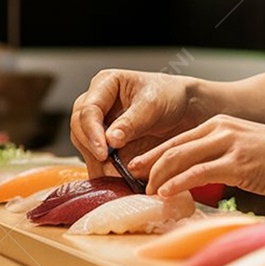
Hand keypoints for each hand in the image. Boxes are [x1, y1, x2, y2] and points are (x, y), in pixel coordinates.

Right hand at [69, 69, 206, 175]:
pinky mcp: (106, 146)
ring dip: (98, 165)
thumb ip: (131, 122)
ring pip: (85, 148)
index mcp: (105, 84)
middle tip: (108, 169)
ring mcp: (99, 126)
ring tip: (116, 179)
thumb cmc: (170, 96)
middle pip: (79, 130)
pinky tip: (118, 182)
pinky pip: (98, 161)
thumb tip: (109, 141)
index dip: (92, 132)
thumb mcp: (153, 105)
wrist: (185, 110)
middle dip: (92, 151)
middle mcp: (96, 104)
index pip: (88, 109)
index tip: (103, 152)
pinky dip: (105, 173)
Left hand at [129, 114, 264, 198]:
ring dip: (159, 176)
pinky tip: (166, 192)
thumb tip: (198, 177)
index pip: (177, 139)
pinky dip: (178, 183)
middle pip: (173, 147)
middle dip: (149, 164)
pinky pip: (199, 173)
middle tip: (132, 179)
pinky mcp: (237, 163)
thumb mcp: (242, 148)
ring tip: (146, 191)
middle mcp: (220, 130)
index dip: (154, 153)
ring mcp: (228, 145)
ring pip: (181, 158)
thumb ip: (220, 156)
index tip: (137, 166)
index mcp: (219, 125)